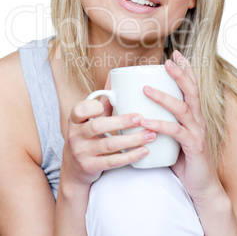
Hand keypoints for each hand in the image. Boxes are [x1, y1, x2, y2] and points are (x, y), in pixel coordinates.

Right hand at [61, 74, 155, 188]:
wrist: (73, 170)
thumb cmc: (87, 136)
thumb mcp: (89, 119)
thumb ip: (103, 102)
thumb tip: (114, 77)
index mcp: (75, 119)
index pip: (80, 109)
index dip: (93, 107)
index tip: (111, 102)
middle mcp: (75, 135)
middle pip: (98, 126)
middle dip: (122, 122)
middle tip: (141, 118)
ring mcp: (82, 153)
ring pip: (109, 145)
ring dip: (132, 140)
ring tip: (151, 135)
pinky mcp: (90, 167)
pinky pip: (113, 162)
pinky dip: (130, 156)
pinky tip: (144, 151)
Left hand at [141, 51, 222, 203]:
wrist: (200, 186)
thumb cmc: (182, 158)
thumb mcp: (171, 136)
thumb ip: (160, 122)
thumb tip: (136, 110)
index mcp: (193, 114)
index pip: (191, 87)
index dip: (186, 69)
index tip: (176, 54)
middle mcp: (198, 120)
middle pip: (191, 91)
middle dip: (179, 74)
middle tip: (167, 61)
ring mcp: (197, 132)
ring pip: (182, 108)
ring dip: (163, 97)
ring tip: (145, 89)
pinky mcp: (193, 146)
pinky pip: (175, 132)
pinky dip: (159, 125)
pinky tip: (144, 121)